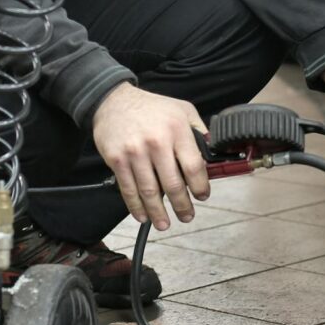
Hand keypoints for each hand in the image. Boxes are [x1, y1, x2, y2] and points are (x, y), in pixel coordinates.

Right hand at [91, 83, 208, 229]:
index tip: (202, 196)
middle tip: (187, 216)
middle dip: (182, 205)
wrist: (113, 100)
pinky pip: (128, 189)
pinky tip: (142, 215)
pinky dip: (136, 206)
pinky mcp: (117, 160)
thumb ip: (198, 130)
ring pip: (150, 191)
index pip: (193, 166)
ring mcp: (135, 152)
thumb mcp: (182, 109)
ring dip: (158, 212)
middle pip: (173, 184)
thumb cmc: (152, 107)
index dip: (200, 186)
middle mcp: (157, 142)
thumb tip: (211, 154)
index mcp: (177, 130)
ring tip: (165, 224)